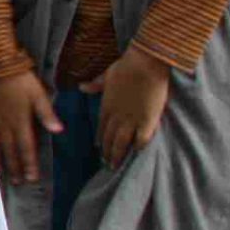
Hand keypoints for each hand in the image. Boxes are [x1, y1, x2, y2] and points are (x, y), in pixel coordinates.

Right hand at [0, 69, 61, 186]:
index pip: (26, 148)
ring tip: (0, 176)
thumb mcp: (38, 94)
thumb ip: (47, 114)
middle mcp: (4, 126)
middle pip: (10, 152)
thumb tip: (59, 131)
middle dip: (15, 168)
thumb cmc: (20, 79)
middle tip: (18, 182)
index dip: (29, 164)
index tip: (31, 178)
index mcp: (20, 122)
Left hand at [84, 47, 172, 166]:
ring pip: (121, 142)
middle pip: (109, 138)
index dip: (100, 139)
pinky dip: (140, 146)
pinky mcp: (148, 120)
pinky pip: (142, 138)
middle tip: (107, 164)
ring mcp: (131, 119)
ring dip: (118, 154)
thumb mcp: (106, 75)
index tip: (99, 148)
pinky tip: (138, 153)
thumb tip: (81, 86)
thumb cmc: (126, 67)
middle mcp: (116, 116)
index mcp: (106, 106)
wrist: (144, 64)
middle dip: (107, 152)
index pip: (101, 128)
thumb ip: (95, 85)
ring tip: (115, 165)